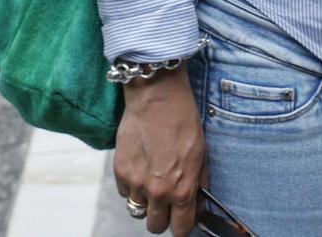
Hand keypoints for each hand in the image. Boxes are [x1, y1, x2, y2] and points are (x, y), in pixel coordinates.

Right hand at [114, 70, 206, 234]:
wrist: (158, 98)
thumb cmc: (184, 122)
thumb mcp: (202, 154)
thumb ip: (199, 184)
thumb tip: (198, 203)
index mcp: (182, 190)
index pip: (180, 229)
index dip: (182, 226)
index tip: (181, 219)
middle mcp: (158, 192)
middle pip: (155, 226)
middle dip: (162, 217)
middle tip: (165, 202)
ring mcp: (136, 183)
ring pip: (137, 210)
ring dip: (144, 202)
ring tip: (151, 181)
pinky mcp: (120, 172)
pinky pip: (124, 192)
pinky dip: (131, 186)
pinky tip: (140, 167)